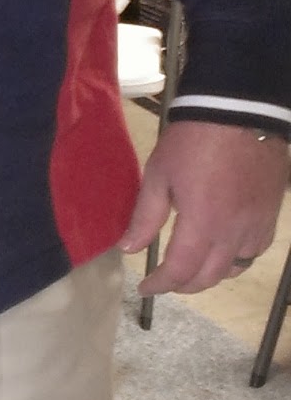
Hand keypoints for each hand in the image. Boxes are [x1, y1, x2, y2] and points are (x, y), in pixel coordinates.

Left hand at [121, 119, 288, 293]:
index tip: (145, 288)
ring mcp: (257, 225)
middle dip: (182, 285)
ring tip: (192, 268)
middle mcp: (234, 232)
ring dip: (210, 275)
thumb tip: (128, 249)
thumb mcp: (159, 175)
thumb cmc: (192, 140)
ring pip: (235, 268)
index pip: (180, 271)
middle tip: (165, 281)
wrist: (239, 111)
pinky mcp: (271, 214)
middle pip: (208, 277)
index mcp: (203, 223)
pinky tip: (224, 251)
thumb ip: (145, 217)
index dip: (160, 285)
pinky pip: (255, 251)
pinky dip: (237, 259)